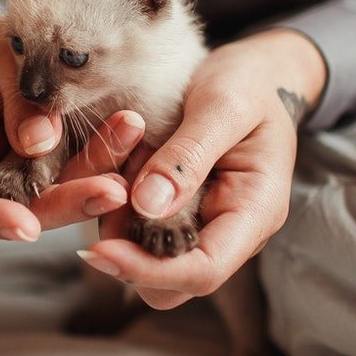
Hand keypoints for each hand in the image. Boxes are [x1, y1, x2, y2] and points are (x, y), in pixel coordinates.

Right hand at [0, 20, 145, 240]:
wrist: (26, 42)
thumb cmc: (0, 47)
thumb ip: (17, 99)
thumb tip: (38, 142)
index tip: (26, 228)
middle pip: (24, 206)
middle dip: (68, 202)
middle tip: (111, 192)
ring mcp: (33, 172)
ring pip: (65, 191)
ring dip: (101, 171)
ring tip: (131, 135)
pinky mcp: (68, 164)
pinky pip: (90, 168)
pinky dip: (113, 155)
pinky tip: (136, 135)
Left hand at [80, 29, 326, 308]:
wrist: (257, 72)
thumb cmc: (249, 83)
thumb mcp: (224, 106)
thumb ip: (189, 155)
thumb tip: (148, 206)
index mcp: (255, 212)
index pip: (203, 270)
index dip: (148, 269)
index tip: (99, 250)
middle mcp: (231, 231)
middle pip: (173, 283)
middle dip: (128, 252)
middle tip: (101, 193)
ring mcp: (205, 225)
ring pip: (150, 260)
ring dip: (119, 225)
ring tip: (116, 163)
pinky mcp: (180, 213)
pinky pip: (142, 229)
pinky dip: (119, 205)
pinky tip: (118, 163)